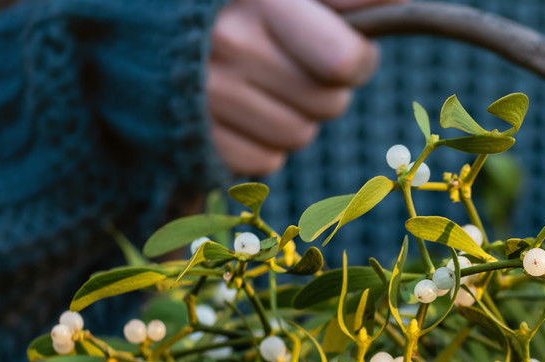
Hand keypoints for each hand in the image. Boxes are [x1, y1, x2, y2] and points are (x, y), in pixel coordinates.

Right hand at [207, 0, 403, 174]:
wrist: (143, 25)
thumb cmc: (230, 1)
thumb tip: (401, 1)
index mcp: (262, 2)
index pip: (346, 63)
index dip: (358, 59)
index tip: (346, 47)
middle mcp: (231, 47)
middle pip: (329, 104)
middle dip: (325, 87)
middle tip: (294, 62)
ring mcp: (208, 97)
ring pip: (300, 136)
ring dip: (295, 116)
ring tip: (264, 83)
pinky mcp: (197, 138)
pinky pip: (265, 162)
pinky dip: (263, 142)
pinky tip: (241, 111)